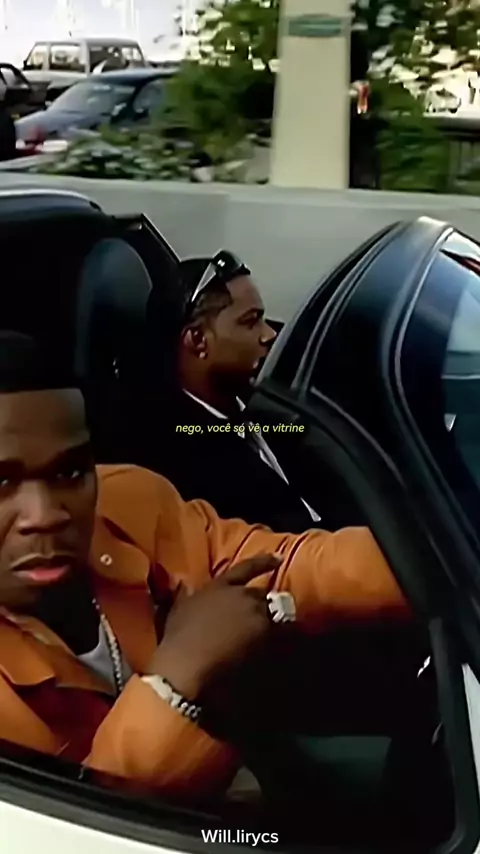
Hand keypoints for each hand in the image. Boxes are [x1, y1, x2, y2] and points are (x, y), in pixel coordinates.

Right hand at [145, 554, 281, 699]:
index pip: (246, 568)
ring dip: (269, 624)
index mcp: (220, 586)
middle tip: (255, 622)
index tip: (279, 559)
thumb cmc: (178, 639)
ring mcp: (254, 613)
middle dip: (260, 606)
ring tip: (267, 639)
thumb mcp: (177, 610)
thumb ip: (184, 595)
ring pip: (272, 615)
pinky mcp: (264, 633)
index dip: (264, 562)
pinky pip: (278, 634)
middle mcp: (241, 595)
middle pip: (261, 595)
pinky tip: (273, 650)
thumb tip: (184, 584)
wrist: (187, 663)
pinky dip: (276, 641)